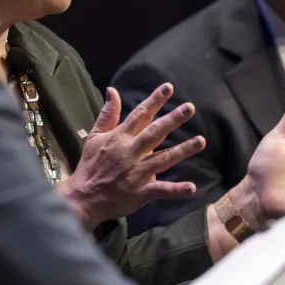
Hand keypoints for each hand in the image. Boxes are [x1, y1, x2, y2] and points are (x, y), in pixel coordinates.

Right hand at [58, 84, 206, 229]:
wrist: (83, 197)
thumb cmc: (90, 165)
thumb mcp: (94, 136)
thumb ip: (107, 114)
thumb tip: (112, 90)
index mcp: (119, 137)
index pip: (140, 115)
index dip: (154, 100)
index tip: (168, 87)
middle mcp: (130, 152)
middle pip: (155, 133)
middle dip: (173, 120)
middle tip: (190, 108)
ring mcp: (136, 173)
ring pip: (163, 159)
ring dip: (183, 150)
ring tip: (201, 141)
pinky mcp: (140, 192)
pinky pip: (161, 191)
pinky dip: (176, 190)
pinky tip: (192, 188)